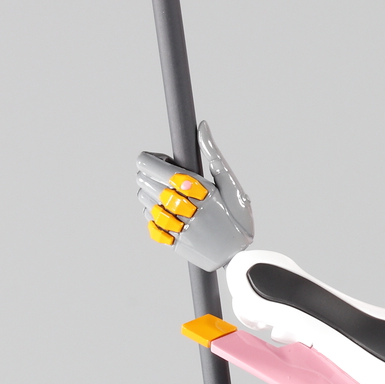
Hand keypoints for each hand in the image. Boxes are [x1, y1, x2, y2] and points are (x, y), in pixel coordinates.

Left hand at [136, 121, 253, 271]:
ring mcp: (179, 227)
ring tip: (167, 194)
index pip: (157, 168)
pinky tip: (166, 212)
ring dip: (149, 193)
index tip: (161, 160)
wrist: (239, 257)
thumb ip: (213, 154)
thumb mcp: (231, 184)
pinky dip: (152, 215)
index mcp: (200, 190)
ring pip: (145, 202)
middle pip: (146, 182)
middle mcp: (187, 209)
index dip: (150, 160)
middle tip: (164, 175)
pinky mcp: (174, 243)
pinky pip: (150, 224)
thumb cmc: (237, 217)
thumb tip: (202, 126)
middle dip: (148, 174)